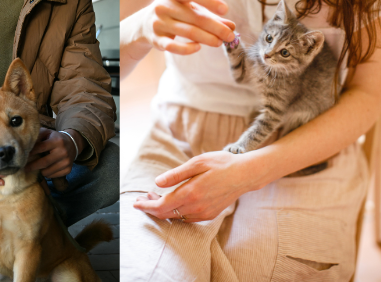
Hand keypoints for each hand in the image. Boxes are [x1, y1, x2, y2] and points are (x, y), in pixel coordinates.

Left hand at [25, 128, 84, 177]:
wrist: (72, 144)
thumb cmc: (55, 138)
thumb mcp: (47, 133)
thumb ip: (37, 136)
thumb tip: (25, 144)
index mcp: (57, 141)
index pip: (41, 148)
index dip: (30, 153)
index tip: (21, 157)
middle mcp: (63, 152)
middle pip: (44, 162)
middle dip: (31, 166)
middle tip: (23, 168)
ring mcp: (67, 162)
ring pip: (47, 172)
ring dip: (39, 170)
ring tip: (37, 166)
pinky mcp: (68, 169)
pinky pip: (52, 176)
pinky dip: (47, 174)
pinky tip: (47, 168)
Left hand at [132, 151, 261, 222]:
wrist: (245, 175)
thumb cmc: (222, 164)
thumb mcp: (198, 162)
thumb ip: (176, 174)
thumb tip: (157, 182)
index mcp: (190, 193)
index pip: (160, 206)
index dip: (145, 206)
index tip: (135, 202)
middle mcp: (196, 207)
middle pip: (166, 214)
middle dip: (151, 207)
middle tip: (144, 197)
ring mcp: (203, 213)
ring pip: (176, 217)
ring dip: (164, 209)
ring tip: (157, 196)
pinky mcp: (209, 215)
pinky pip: (187, 218)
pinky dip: (176, 212)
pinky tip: (175, 201)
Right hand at [140, 0, 236, 54]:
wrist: (145, 23)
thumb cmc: (175, 12)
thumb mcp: (190, 8)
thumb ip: (211, 16)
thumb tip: (231, 26)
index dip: (209, 0)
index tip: (225, 9)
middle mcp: (163, 5)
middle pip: (195, 17)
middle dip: (216, 27)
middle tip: (230, 35)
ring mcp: (158, 22)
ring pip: (188, 31)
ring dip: (207, 38)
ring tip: (220, 42)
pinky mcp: (156, 39)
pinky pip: (173, 46)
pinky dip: (187, 48)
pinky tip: (199, 47)